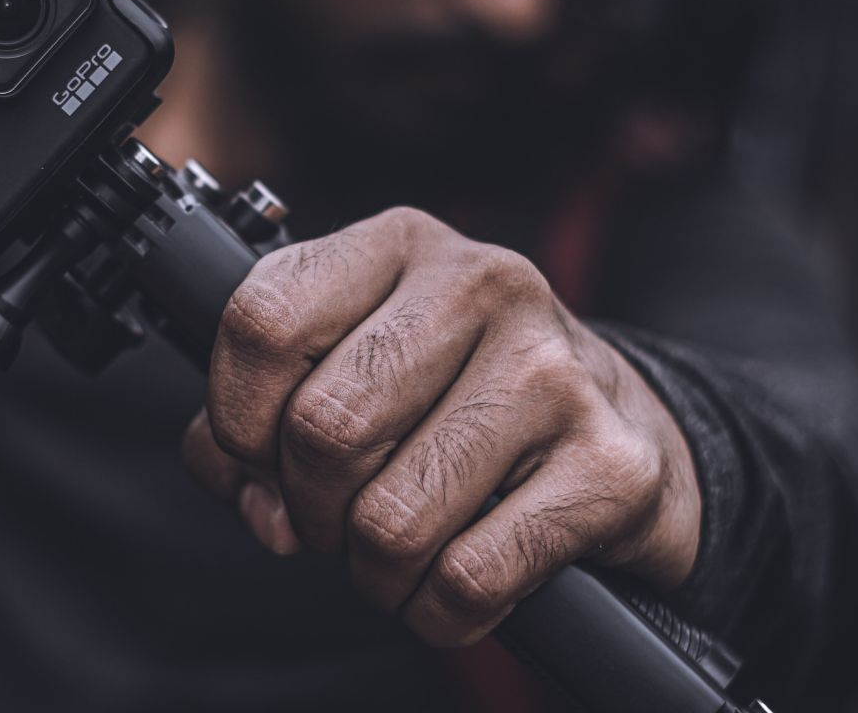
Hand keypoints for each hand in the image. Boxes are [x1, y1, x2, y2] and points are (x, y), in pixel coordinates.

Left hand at [183, 208, 700, 646]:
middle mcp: (482, 285)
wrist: (619, 426)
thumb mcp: (346, 371)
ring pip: (391, 519)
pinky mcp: (610, 463)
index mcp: (398, 245)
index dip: (238, 418)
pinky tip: (454, 582)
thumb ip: (254, 425)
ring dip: (375, 571)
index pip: (265, 321)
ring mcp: (553, 370)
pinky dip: (440, 611)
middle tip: (339, 518)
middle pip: (325, 427)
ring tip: (398, 552)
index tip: (262, 458)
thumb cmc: (455, 399)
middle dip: (312, 508)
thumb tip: (253, 500)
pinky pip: (468, 578)